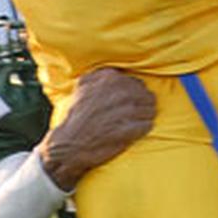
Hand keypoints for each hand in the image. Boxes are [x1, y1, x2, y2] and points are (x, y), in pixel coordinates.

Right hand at [39, 68, 155, 190]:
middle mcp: (118, 92)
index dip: (137, 93)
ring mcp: (123, 111)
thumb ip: (100, 76)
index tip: (132, 101)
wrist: (68, 144)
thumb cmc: (77, 116)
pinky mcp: (126, 130)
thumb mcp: (82, 87)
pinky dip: (143, 129)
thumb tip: (118, 73)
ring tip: (137, 122)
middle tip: (139, 113)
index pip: (138, 83)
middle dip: (145, 105)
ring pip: (150, 110)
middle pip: (147, 96)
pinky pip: (146, 125)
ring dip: (145, 117)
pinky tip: (136, 131)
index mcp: (109, 79)